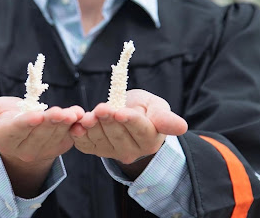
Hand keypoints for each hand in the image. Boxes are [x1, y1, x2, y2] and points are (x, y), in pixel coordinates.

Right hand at [0, 97, 83, 196]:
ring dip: (68, 124)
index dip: (27, 123)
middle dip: (53, 121)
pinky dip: (78, 128)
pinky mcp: (60, 145)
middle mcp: (26, 145)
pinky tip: (83, 118)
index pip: (18, 129)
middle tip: (63, 112)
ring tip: (75, 113)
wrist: (23, 129)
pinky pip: (71, 137)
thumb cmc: (4, 116)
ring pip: (58, 134)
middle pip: (41, 131)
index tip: (36, 116)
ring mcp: (45, 147)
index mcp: (7, 134)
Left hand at [69, 89, 186, 174]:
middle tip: (100, 108)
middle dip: (108, 120)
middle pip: (118, 134)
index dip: (129, 120)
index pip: (139, 129)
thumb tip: (182, 127)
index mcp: (150, 138)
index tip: (120, 111)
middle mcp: (132, 150)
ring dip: (92, 127)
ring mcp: (113, 152)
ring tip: (87, 116)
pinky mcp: (97, 150)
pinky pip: (87, 146)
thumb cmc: (145, 109)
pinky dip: (80, 136)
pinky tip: (77, 126)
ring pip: (101, 140)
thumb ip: (164, 118)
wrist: (128, 115)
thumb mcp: (157, 107)